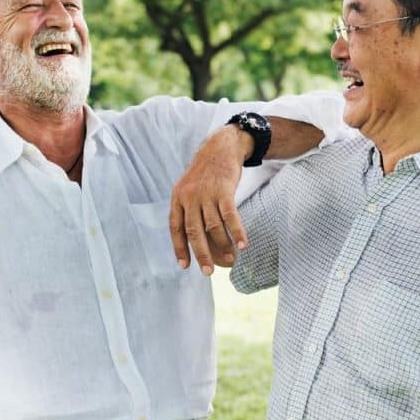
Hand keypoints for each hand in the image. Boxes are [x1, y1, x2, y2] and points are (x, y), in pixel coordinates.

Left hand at [169, 124, 251, 274]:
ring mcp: (207, 193)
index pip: (176, 228)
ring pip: (214, 227)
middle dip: (202, 254)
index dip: (180, 248)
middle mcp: (190, 197)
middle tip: (208, 272)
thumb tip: (195, 241)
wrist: (220, 147)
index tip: (185, 266)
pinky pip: (230, 216)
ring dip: (223, 246)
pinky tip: (243, 245)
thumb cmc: (205, 174)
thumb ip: (188, 211)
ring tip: (231, 260)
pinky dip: (237, 232)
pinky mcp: (224, 190)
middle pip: (194, 232)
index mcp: (178, 198)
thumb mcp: (188, 188)